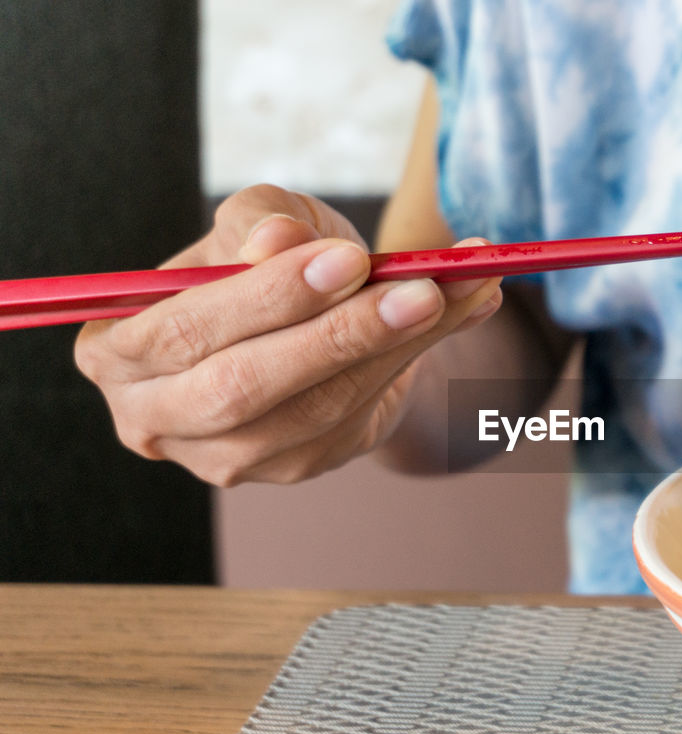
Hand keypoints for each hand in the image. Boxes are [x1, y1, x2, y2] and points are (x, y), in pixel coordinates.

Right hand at [75, 184, 502, 484]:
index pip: (186, 329)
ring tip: (462, 290)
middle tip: (421, 290)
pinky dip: (419, 358)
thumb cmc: (264, 262)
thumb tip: (280, 239)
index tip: (347, 258)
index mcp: (116, 350)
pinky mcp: (292, 467)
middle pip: (245, 386)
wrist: (310, 313)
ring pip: (315, 408)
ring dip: (399, 347)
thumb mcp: (255, 220)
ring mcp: (225, 456)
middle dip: (339, 335)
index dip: (268, 296)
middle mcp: (156, 417)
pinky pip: (357, 416)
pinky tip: (468, 308)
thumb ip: (263, 220)